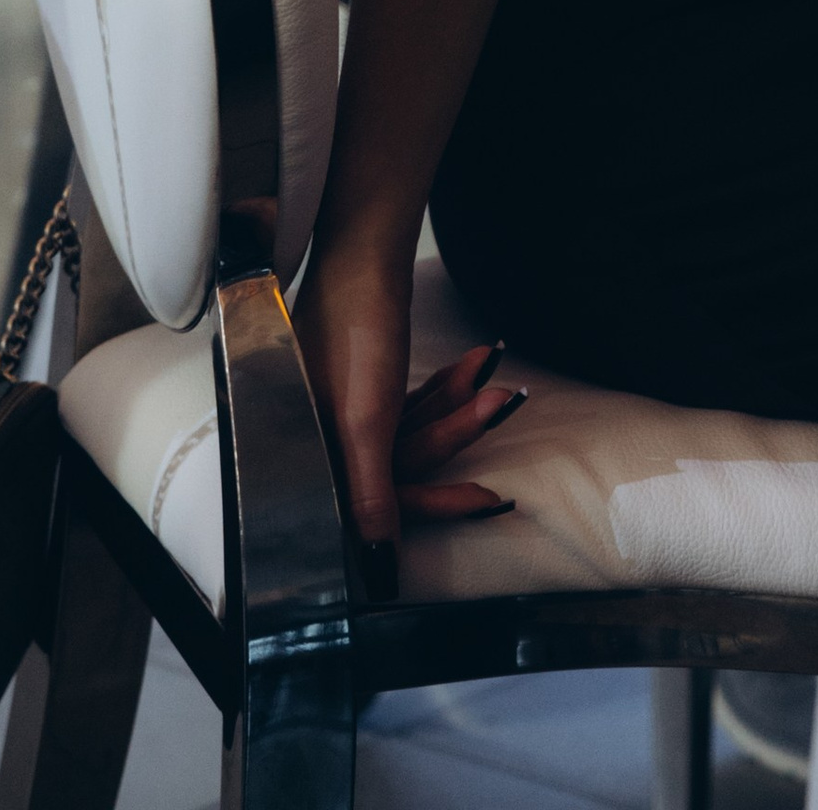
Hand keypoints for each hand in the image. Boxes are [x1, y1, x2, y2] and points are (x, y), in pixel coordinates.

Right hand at [293, 235, 520, 562]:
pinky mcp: (364, 384)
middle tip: (504, 399)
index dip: (434, 504)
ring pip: (412, 430)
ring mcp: (343, 412)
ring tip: (497, 372)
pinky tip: (476, 366)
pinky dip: (443, 390)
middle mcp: (323, 442)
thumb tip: (378, 569)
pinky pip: (409, 404)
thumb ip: (371, 495)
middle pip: (402, 462)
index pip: (377, 504)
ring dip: (458, 406)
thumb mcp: (365, 420)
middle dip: (457, 432)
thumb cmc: (355, 330)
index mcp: (312, 457)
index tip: (489, 501)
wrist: (360, 249)